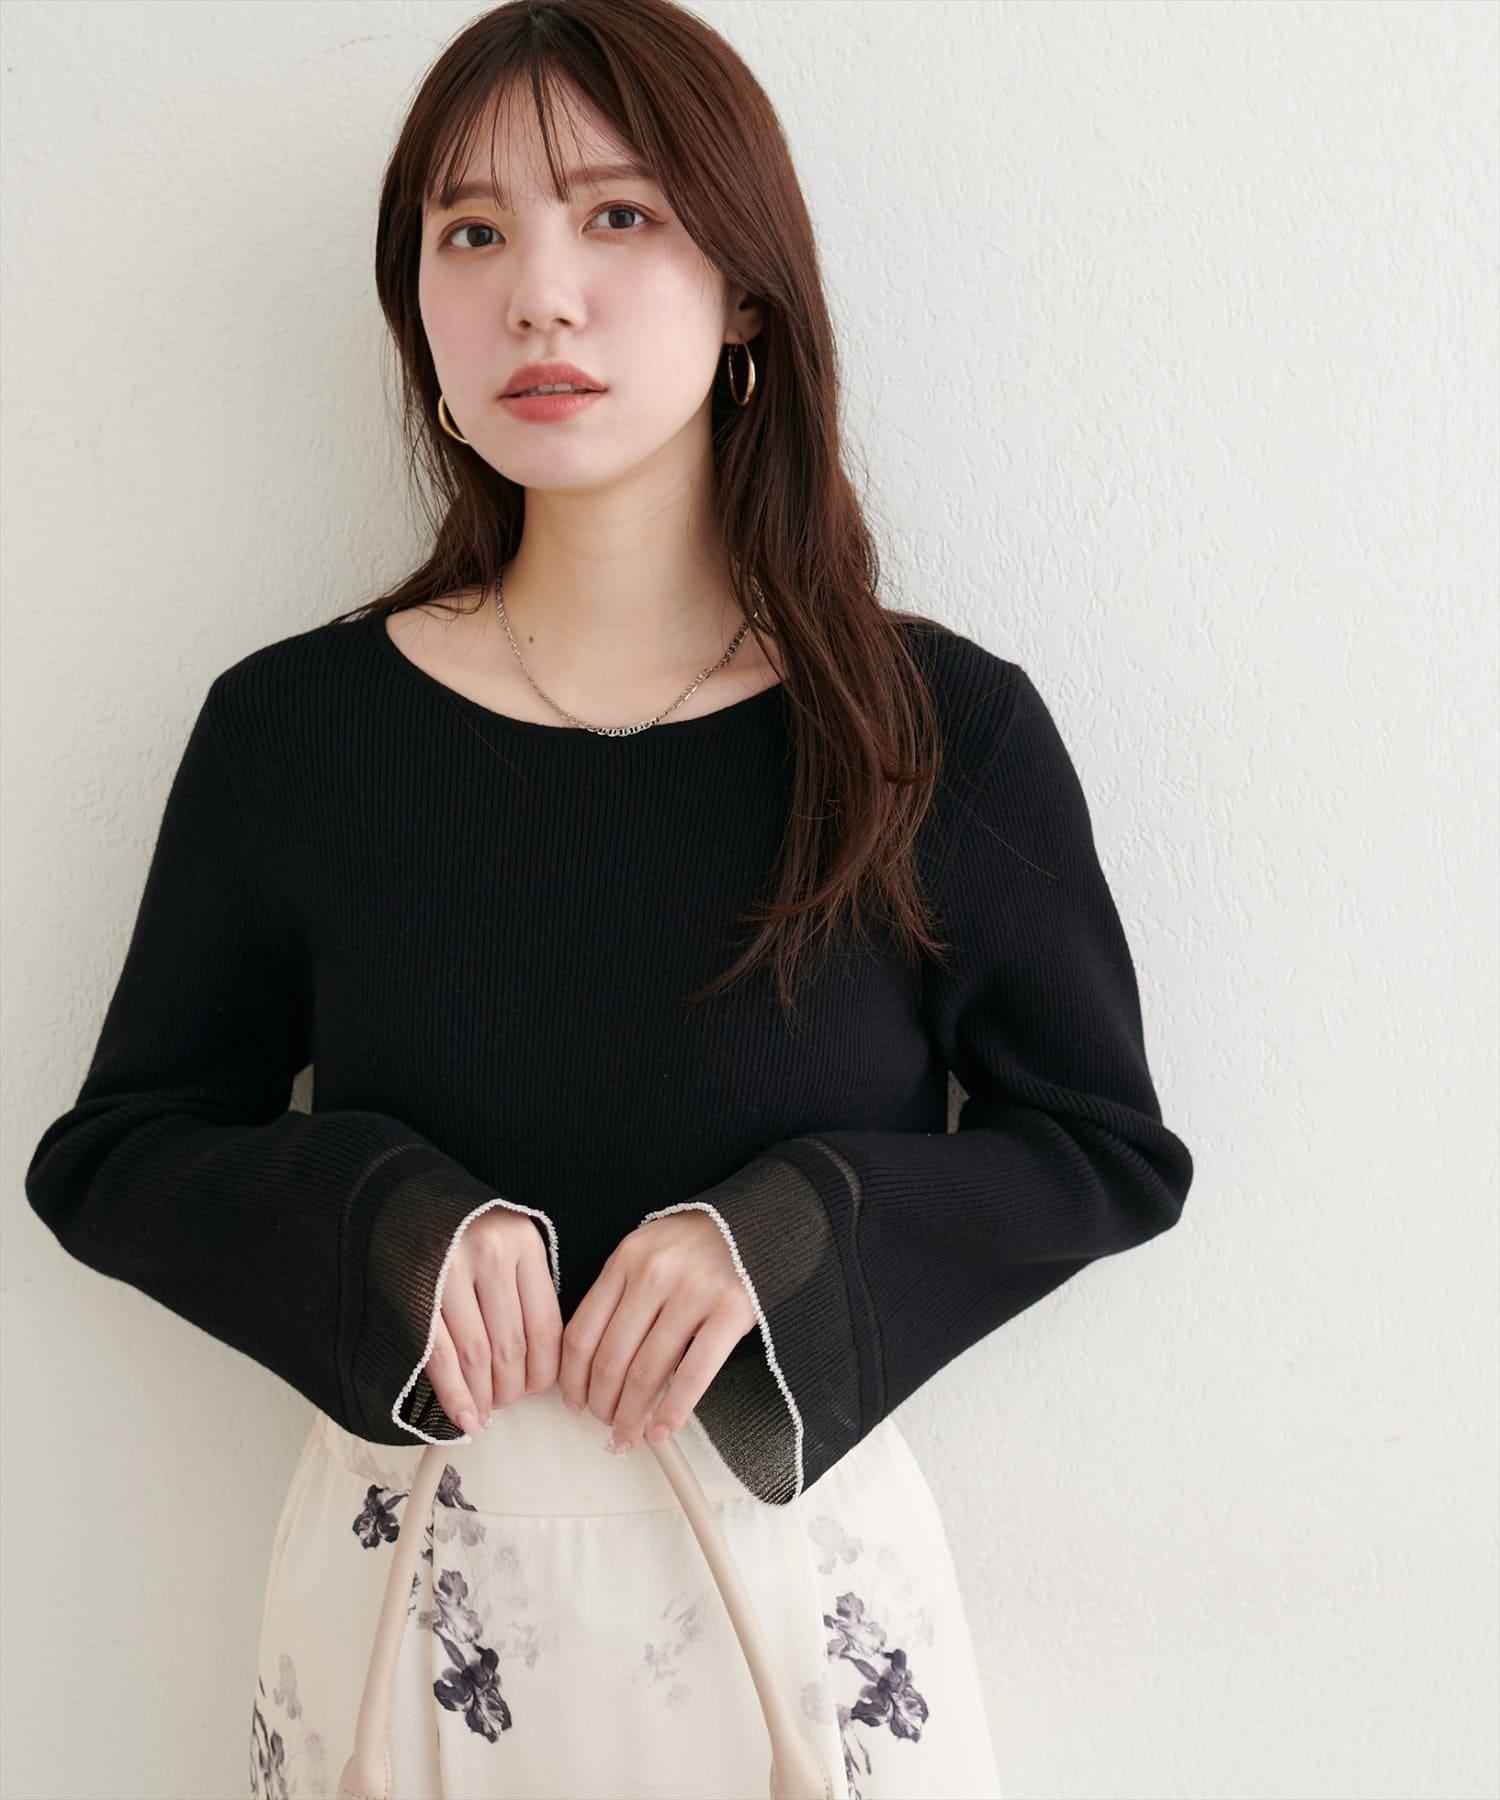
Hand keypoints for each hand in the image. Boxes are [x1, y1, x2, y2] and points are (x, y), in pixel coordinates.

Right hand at [421, 1210, 561, 1434]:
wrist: (405, 1200)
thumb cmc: (466, 1229)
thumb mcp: (509, 1243)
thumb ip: (527, 1289)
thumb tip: (541, 1364)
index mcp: (523, 1242)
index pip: (545, 1324)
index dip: (545, 1370)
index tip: (539, 1389)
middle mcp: (490, 1254)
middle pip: (512, 1345)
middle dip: (512, 1389)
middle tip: (508, 1403)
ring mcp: (450, 1273)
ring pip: (478, 1356)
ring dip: (484, 1397)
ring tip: (486, 1413)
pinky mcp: (417, 1293)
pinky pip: (441, 1357)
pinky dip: (455, 1395)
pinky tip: (464, 1417)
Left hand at [558, 1212, 756, 1452]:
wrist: (759, 1221)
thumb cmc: (699, 1244)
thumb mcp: (648, 1252)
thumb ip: (621, 1294)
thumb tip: (592, 1366)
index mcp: (626, 1259)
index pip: (582, 1332)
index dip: (572, 1378)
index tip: (573, 1402)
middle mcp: (654, 1273)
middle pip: (610, 1358)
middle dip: (601, 1404)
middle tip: (604, 1424)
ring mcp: (694, 1291)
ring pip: (647, 1372)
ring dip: (631, 1416)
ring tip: (629, 1435)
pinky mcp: (731, 1310)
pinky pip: (694, 1374)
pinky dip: (673, 1412)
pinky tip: (662, 1430)